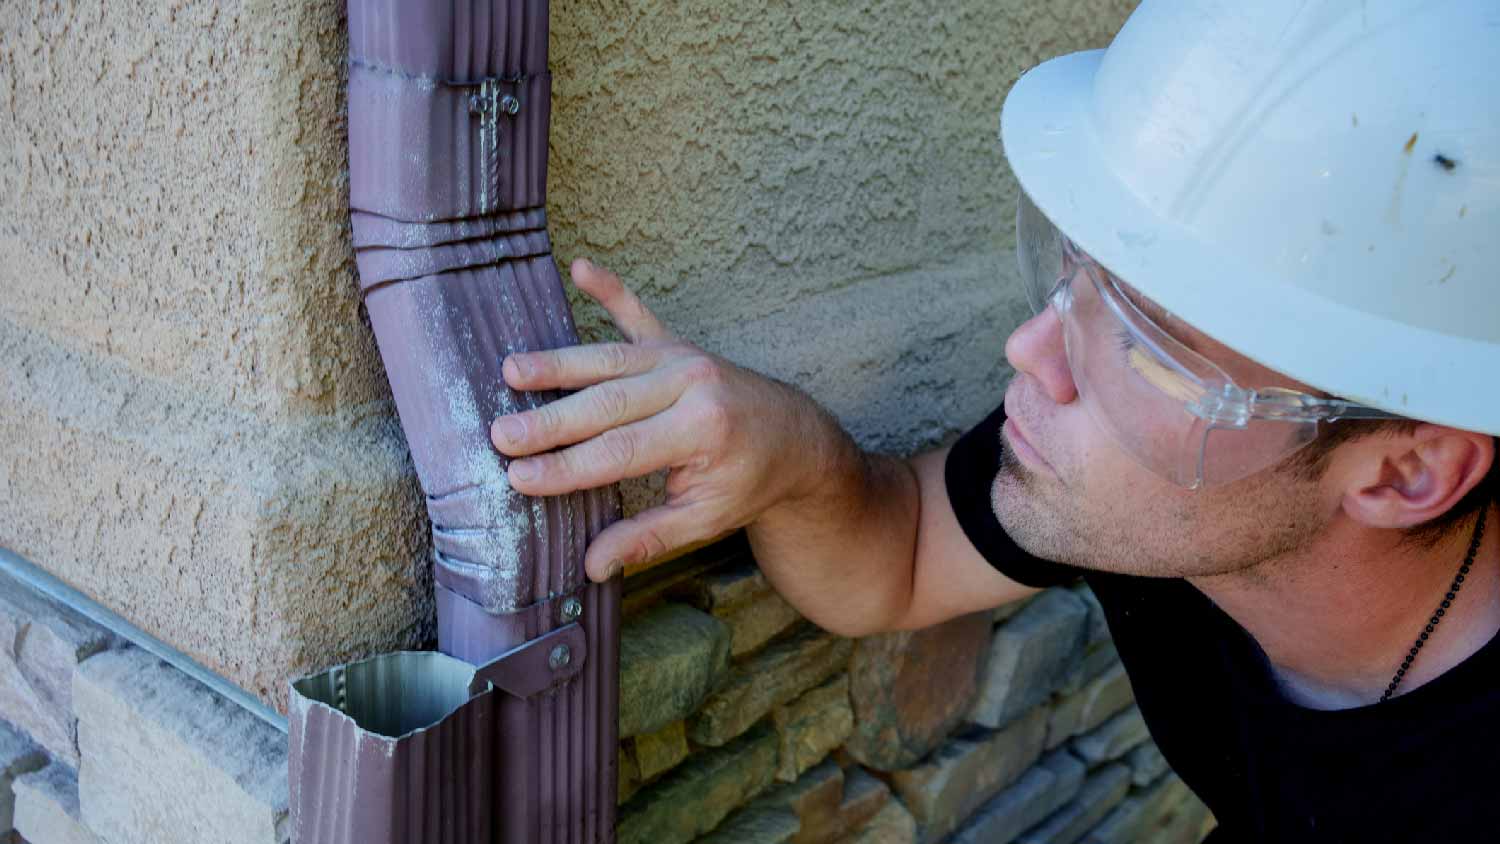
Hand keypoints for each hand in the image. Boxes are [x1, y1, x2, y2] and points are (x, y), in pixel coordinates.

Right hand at [491, 259, 834, 582]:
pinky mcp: (675, 342)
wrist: (795, 438)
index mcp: (701, 431)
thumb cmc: (746, 481)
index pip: (619, 453)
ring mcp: (682, 357)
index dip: (566, 468)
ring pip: (609, 359)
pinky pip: (639, 313)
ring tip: (511, 370)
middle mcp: (691, 384)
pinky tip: (579, 267)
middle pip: (607, 404)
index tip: (519, 477)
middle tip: (499, 434)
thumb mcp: (707, 520)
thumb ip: (650, 538)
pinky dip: (611, 289)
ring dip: (559, 363)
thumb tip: (593, 566)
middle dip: (550, 421)